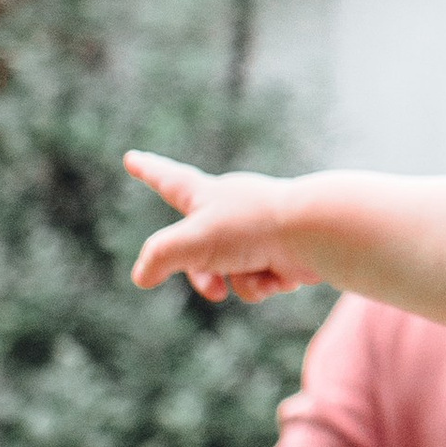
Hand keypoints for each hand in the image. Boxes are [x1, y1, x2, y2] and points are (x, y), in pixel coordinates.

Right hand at [127, 153, 313, 303]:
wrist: (314, 234)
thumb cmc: (250, 229)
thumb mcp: (191, 243)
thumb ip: (159, 258)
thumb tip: (142, 277)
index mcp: (205, 195)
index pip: (166, 180)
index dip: (148, 170)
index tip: (132, 157)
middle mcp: (229, 209)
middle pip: (196, 251)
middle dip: (204, 277)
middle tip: (214, 289)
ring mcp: (255, 230)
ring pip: (229, 272)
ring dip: (240, 282)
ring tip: (258, 269)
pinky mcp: (279, 250)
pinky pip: (258, 280)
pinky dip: (265, 284)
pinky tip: (281, 275)